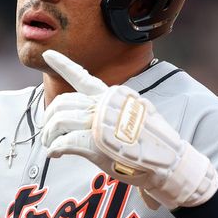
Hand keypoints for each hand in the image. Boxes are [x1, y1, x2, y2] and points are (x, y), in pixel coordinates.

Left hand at [40, 50, 217, 209]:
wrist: (170, 162)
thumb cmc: (153, 144)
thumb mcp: (136, 116)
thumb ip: (113, 112)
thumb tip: (95, 118)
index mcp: (113, 97)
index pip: (83, 78)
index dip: (62, 64)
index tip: (47, 55)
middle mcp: (105, 106)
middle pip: (63, 104)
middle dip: (49, 118)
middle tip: (47, 133)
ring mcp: (100, 124)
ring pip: (59, 121)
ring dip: (49, 135)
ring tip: (50, 146)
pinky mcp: (96, 145)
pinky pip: (64, 142)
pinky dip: (55, 148)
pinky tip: (54, 153)